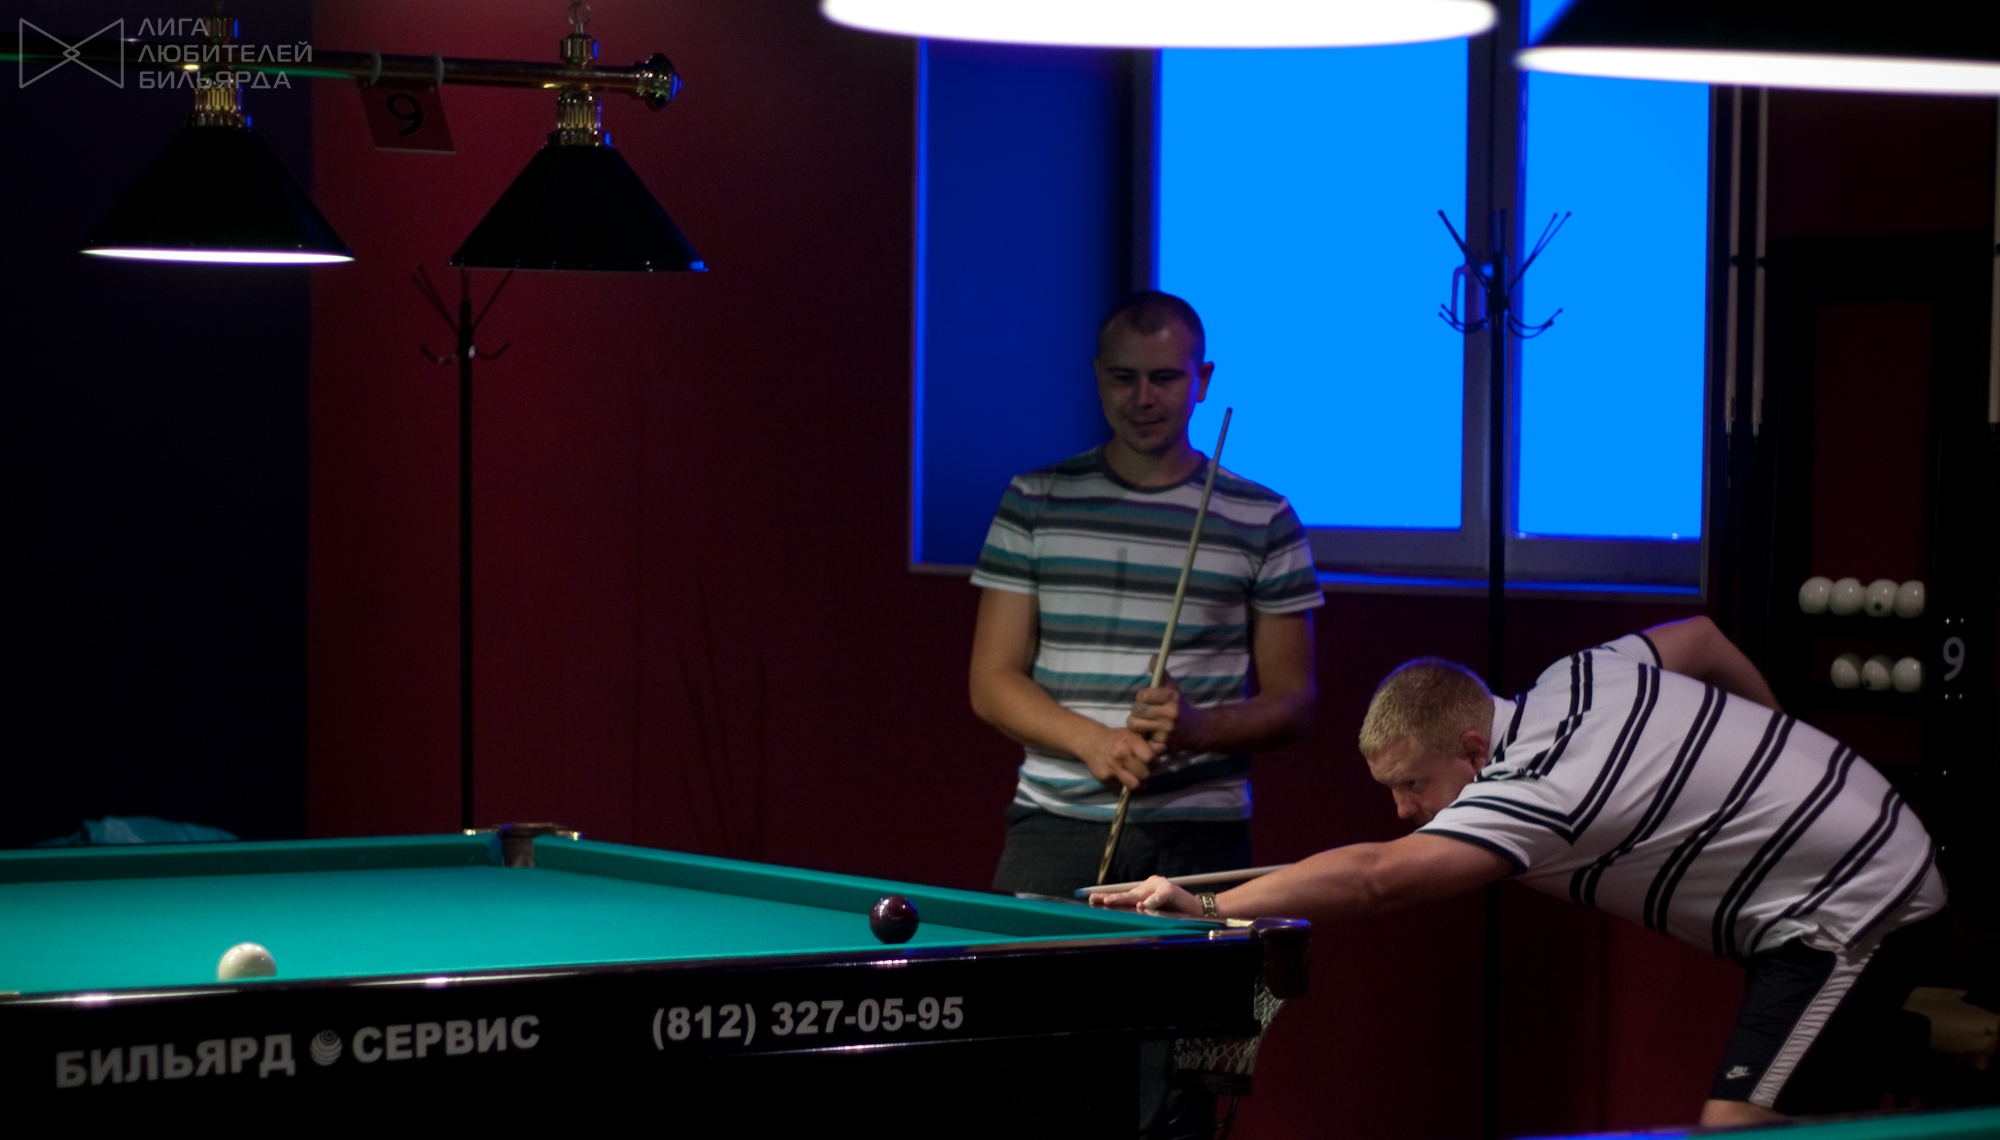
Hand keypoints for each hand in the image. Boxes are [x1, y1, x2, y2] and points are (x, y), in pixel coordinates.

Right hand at [1076, 726, 1161, 789]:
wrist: (1093, 743)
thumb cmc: (1118, 739)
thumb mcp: (1133, 736)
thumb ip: (1149, 744)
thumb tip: (1163, 749)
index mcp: (1130, 740)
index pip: (1150, 758)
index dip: (1154, 762)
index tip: (1152, 761)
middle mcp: (1121, 753)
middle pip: (1144, 774)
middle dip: (1147, 773)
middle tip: (1144, 769)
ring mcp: (1112, 766)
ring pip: (1135, 784)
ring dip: (1139, 782)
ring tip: (1137, 777)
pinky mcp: (1105, 777)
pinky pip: (1122, 787)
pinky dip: (1126, 784)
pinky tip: (1125, 776)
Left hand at [1088, 875, 1203, 916]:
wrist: (1199, 911)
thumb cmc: (1177, 913)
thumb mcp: (1156, 913)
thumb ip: (1142, 911)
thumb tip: (1126, 914)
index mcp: (1146, 890)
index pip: (1125, 895)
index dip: (1109, 898)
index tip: (1091, 900)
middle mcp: (1151, 884)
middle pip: (1128, 894)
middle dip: (1111, 898)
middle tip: (1096, 901)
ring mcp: (1160, 885)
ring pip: (1138, 894)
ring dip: (1123, 899)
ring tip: (1109, 902)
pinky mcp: (1169, 890)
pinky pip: (1156, 898)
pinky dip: (1150, 904)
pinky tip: (1142, 907)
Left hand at [1127, 666, 1201, 752]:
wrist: (1195, 731)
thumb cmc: (1179, 707)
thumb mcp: (1173, 689)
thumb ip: (1161, 675)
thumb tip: (1154, 657)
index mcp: (1172, 698)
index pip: (1143, 695)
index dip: (1141, 697)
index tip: (1145, 699)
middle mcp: (1170, 714)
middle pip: (1137, 710)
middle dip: (1136, 710)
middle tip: (1142, 712)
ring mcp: (1166, 731)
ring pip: (1135, 724)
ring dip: (1135, 723)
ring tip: (1142, 722)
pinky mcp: (1162, 744)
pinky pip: (1141, 738)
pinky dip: (1141, 736)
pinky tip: (1147, 734)